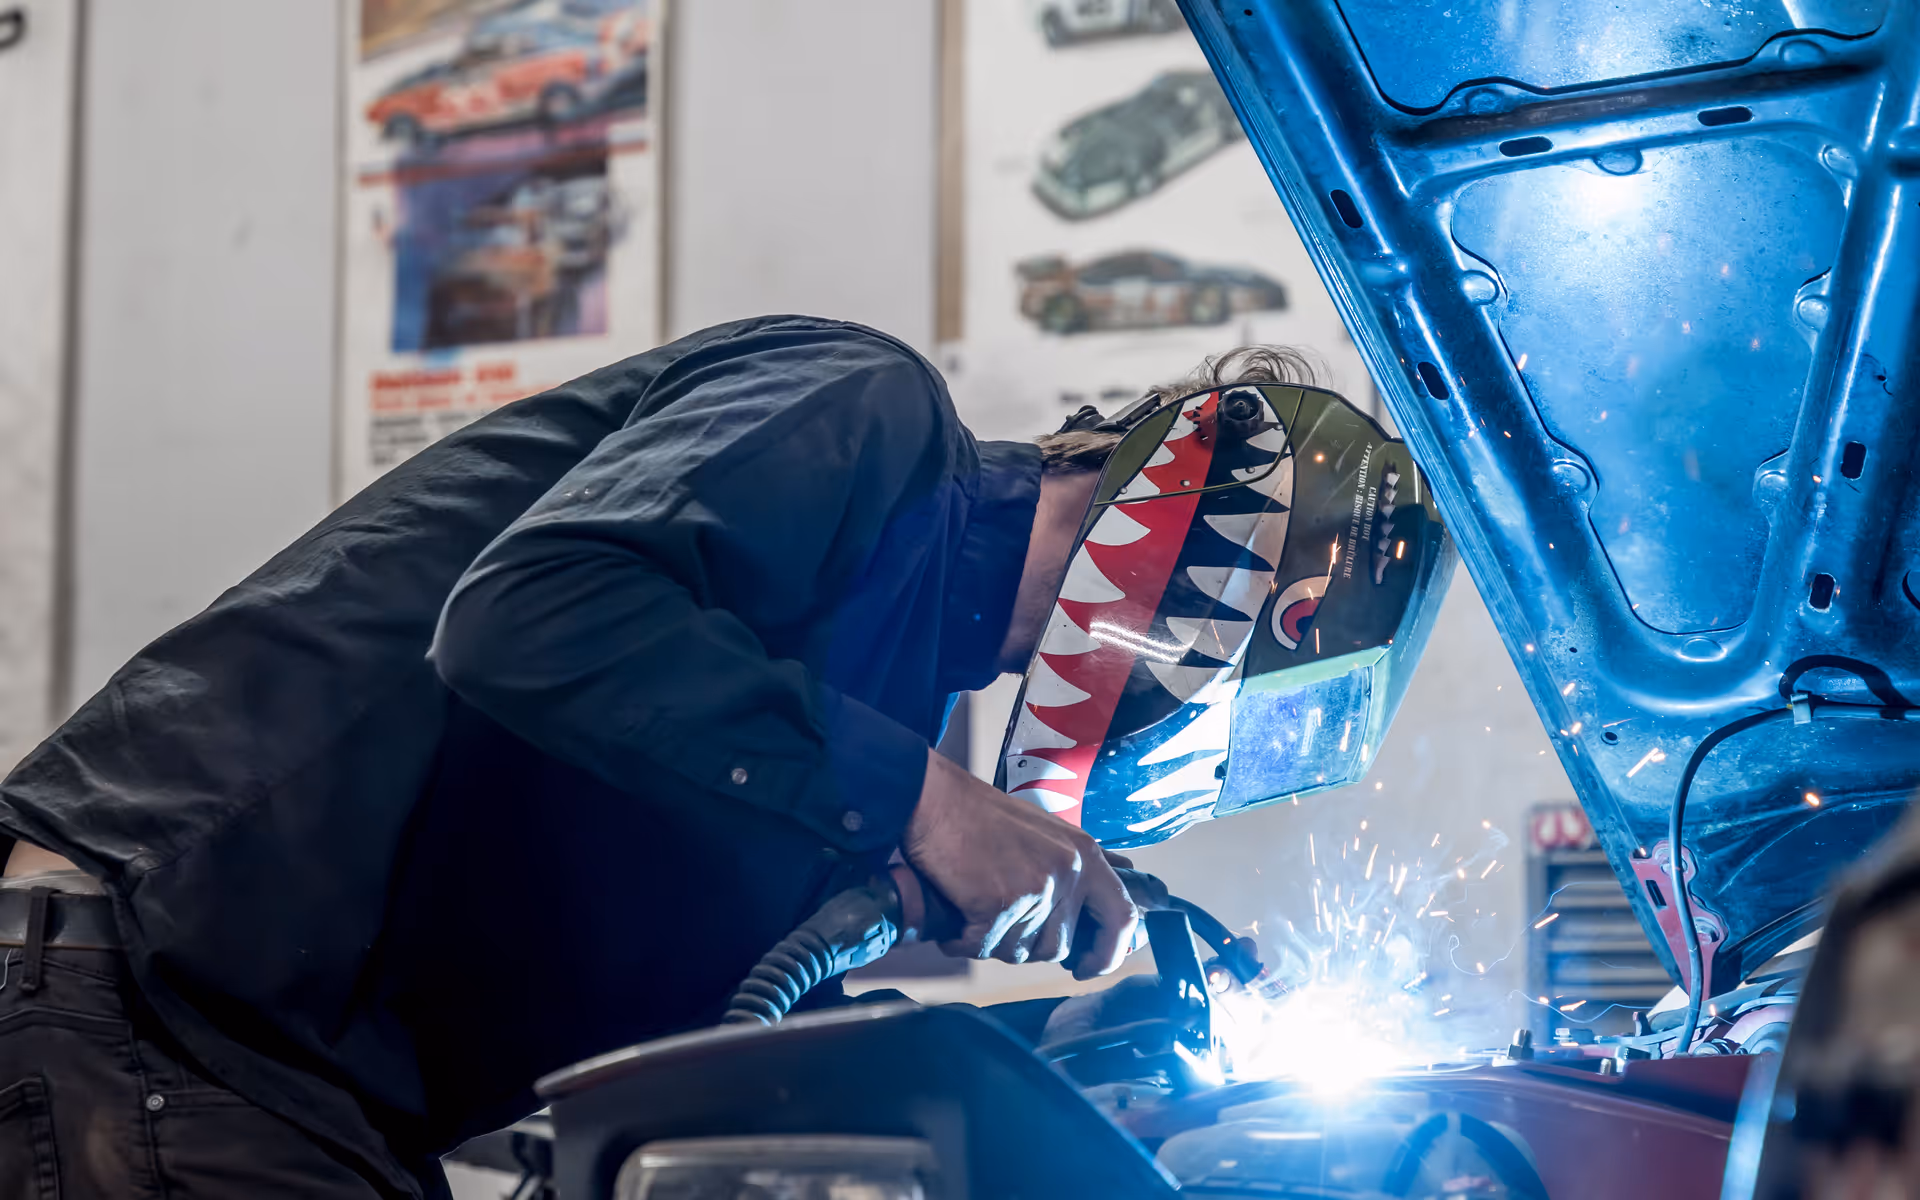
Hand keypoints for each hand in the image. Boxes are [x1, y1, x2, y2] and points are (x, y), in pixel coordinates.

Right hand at [903, 748, 1137, 978]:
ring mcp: (1036, 889)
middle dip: (1026, 944)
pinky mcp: (1000, 904)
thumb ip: (1082, 860)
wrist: (935, 802)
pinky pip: (984, 947)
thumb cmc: (984, 817)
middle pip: (1058, 947)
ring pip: (1020, 952)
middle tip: (999, 919)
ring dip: (993, 943)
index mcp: (1085, 856)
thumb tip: (1123, 873)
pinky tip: (957, 918)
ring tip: (976, 908)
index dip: (1110, 953)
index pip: (1122, 918)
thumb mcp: (1050, 831)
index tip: (1089, 967)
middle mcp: (1068, 874)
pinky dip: (964, 941)